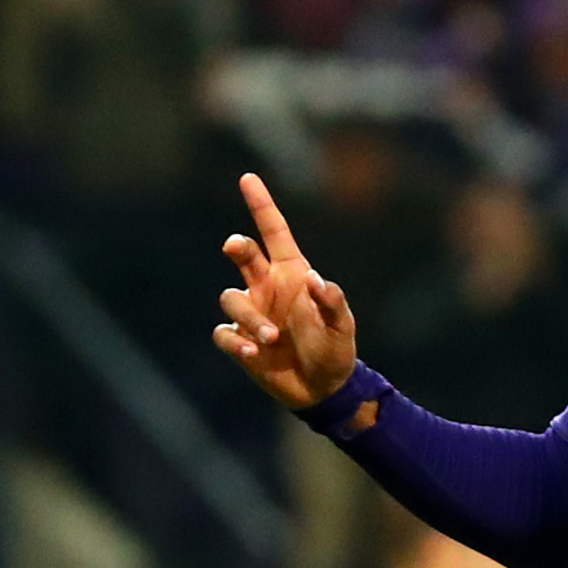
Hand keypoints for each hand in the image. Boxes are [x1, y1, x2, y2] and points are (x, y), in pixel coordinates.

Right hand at [213, 172, 362, 412]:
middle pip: (243, 255)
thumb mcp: (343, 327)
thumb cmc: (335, 351)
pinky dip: (236, 341)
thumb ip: (332, 302)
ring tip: (272, 339)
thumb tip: (315, 280)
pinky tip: (254, 353)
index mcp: (291, 274)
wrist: (322, 389)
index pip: (273, 232)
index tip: (247, 178)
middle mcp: (267, 287)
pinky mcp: (240, 341)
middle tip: (236, 246)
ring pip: (231, 299)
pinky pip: (225, 333)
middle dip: (237, 247)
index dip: (261, 205)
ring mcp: (252, 313)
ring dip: (250, 317)